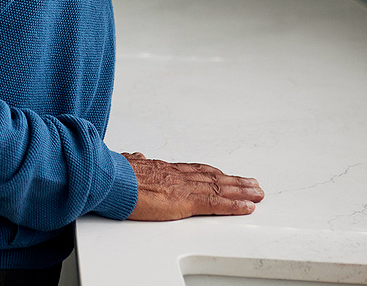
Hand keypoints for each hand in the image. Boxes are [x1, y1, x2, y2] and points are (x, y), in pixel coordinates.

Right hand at [123, 152, 264, 220]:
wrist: (109, 178)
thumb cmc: (112, 174)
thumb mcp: (123, 164)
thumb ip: (133, 163)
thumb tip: (134, 158)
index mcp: (163, 169)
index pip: (195, 170)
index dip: (213, 173)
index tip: (225, 175)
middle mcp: (177, 175)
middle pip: (213, 177)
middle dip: (234, 181)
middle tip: (252, 184)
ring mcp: (183, 187)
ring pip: (220, 188)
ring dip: (241, 191)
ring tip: (257, 193)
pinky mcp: (185, 202)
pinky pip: (216, 204)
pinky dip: (234, 205)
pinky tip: (248, 207)